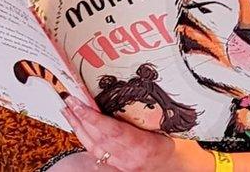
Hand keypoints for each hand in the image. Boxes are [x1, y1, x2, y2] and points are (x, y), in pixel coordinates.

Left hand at [59, 95, 213, 171]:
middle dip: (80, 118)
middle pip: (99, 138)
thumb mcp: (170, 127)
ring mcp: (124, 166)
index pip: (112, 131)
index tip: (78, 103)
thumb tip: (137, 86)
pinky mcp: (119, 169)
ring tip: (68, 111)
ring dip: (79, 128)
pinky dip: (87, 139)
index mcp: (144, 147)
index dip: (92, 117)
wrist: (182, 169)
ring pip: (95, 147)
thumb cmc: (181, 146)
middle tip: (68, 100)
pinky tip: (79, 128)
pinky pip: (98, 154)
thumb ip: (152, 113)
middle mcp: (130, 159)